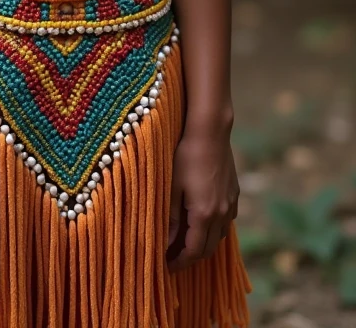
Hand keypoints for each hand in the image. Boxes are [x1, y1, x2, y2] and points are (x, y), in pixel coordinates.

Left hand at [166, 129, 239, 272]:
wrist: (210, 131)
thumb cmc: (185, 156)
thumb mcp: (171, 187)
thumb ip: (171, 218)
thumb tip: (165, 243)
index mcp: (204, 214)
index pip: (193, 251)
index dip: (180, 263)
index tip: (166, 267)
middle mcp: (222, 213)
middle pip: (208, 248)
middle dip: (191, 257)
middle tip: (173, 258)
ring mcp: (231, 203)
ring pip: (219, 235)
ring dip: (203, 243)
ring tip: (186, 242)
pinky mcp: (235, 193)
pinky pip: (226, 220)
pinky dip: (214, 228)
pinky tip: (202, 220)